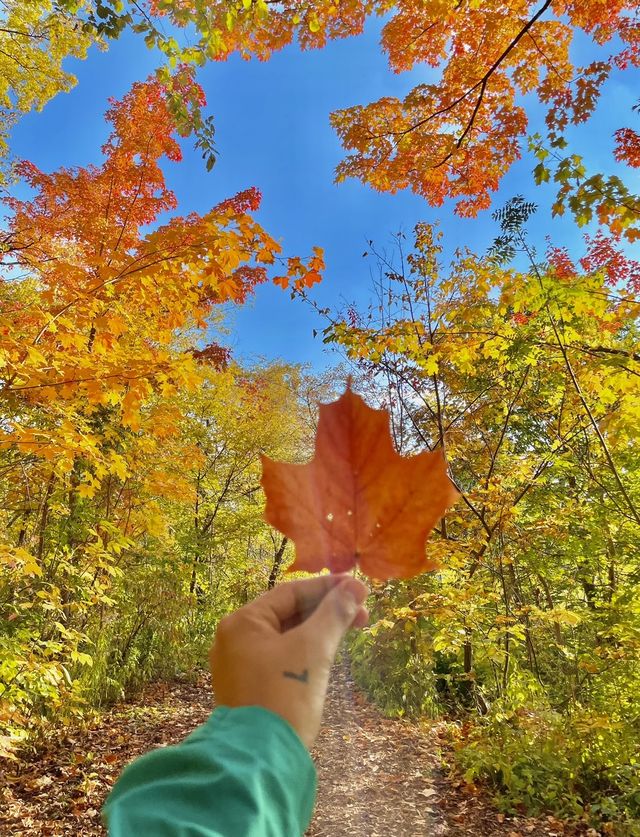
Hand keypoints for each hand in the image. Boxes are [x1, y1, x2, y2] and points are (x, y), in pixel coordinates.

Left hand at [209, 575, 368, 748]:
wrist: (261, 764)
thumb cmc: (284, 696)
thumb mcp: (313, 650)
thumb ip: (334, 614)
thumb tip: (354, 587)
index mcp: (242, 623)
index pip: (290, 593)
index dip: (327, 587)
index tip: (359, 587)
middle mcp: (235, 640)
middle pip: (288, 614)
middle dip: (327, 611)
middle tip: (364, 613)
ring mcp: (240, 667)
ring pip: (287, 637)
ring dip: (320, 631)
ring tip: (353, 630)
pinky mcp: (250, 689)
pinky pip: (282, 659)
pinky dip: (307, 652)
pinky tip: (329, 654)